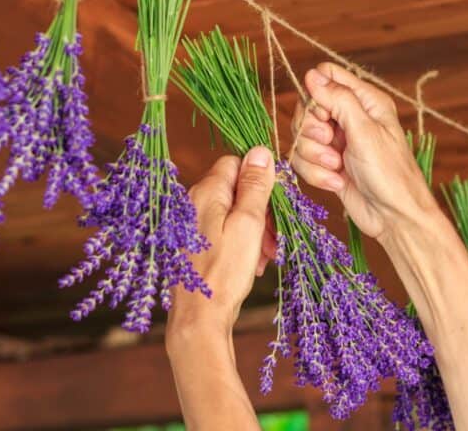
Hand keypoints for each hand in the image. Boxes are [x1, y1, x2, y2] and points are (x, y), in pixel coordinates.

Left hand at [167, 147, 276, 335]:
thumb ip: (255, 186)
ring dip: (255, 229)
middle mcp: (194, 202)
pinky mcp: (196, 244)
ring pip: (233, 212)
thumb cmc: (225, 271)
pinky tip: (253, 264)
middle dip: (261, 210)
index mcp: (206, 191)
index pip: (236, 162)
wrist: (199, 317)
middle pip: (236, 188)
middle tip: (274, 238)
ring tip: (265, 256)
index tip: (275, 204)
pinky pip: (225, 231)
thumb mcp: (249, 224)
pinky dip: (243, 242)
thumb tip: (260, 150)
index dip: (259, 179)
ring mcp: (192, 224)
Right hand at [290, 62, 437, 242]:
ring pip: (301, 136)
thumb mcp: (365, 131)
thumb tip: (312, 75)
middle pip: (306, 107)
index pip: (326, 76)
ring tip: (337, 168)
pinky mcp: (326, 164)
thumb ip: (338, 99)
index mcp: (365, 101)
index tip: (325, 115)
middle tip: (332, 145)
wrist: (393, 217)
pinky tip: (337, 183)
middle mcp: (349, 117)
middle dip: (313, 131)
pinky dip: (316, 174)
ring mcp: (336, 141)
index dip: (317, 94)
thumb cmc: (390, 173)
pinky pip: (302, 160)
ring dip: (314, 156)